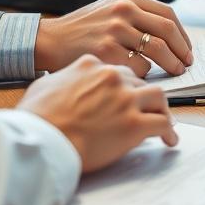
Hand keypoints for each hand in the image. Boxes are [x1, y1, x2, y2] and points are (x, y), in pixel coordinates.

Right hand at [18, 55, 177, 172]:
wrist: (39, 139)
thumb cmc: (36, 117)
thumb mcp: (47, 85)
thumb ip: (66, 78)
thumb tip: (68, 84)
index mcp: (91, 64)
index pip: (118, 69)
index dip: (124, 84)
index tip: (127, 93)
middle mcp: (112, 77)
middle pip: (139, 81)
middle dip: (143, 95)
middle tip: (147, 108)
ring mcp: (125, 99)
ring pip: (158, 96)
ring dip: (162, 108)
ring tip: (163, 119)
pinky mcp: (133, 124)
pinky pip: (162, 123)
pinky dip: (168, 131)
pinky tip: (168, 138)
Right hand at [34, 0, 192, 77]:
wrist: (50, 40)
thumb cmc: (83, 30)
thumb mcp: (109, 9)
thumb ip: (137, 15)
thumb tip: (172, 35)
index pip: (168, 14)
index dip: (182, 34)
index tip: (187, 49)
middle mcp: (122, 9)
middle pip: (168, 30)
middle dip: (182, 50)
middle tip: (186, 64)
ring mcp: (114, 29)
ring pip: (158, 50)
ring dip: (172, 64)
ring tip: (175, 73)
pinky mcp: (107, 51)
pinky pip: (140, 66)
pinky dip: (146, 74)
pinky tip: (144, 78)